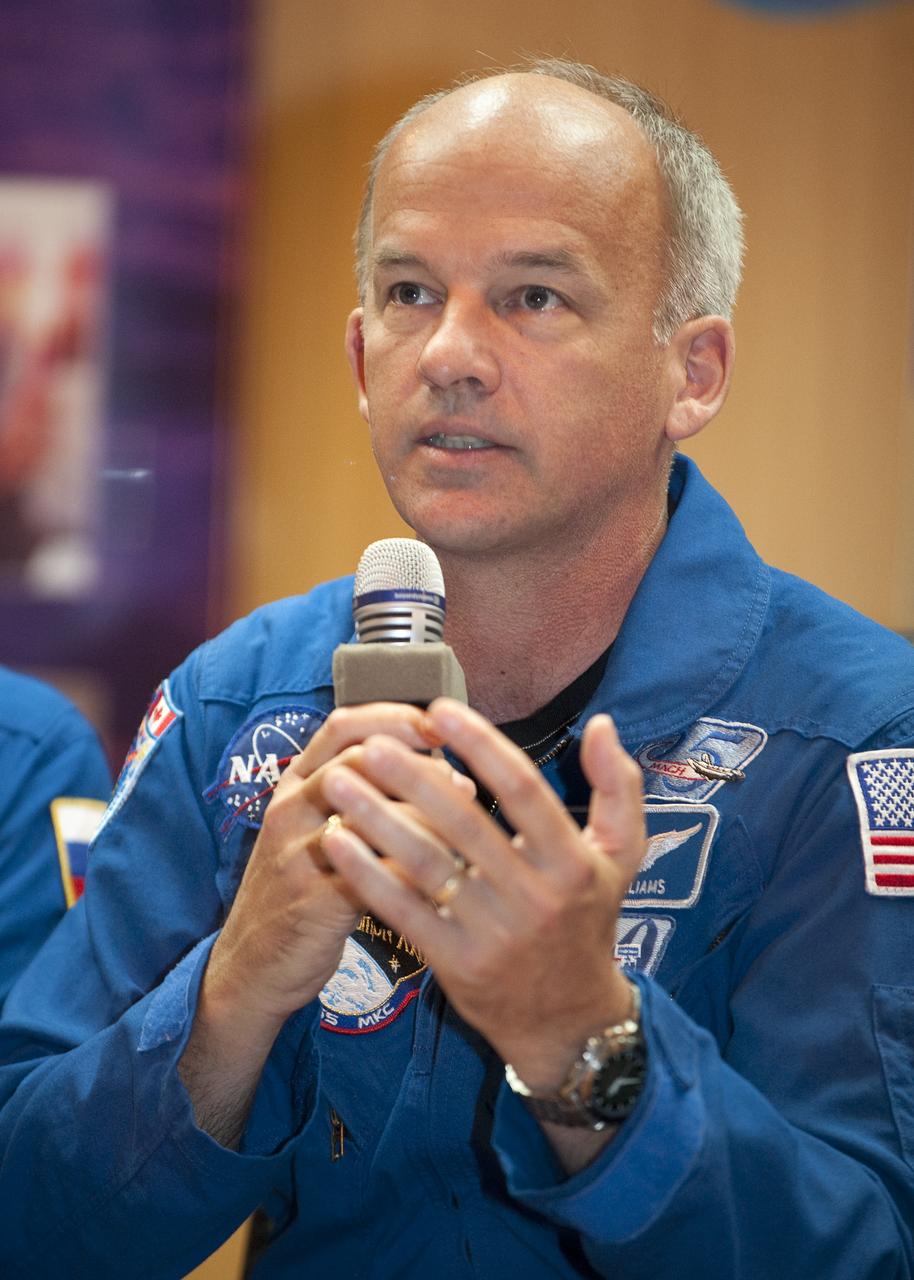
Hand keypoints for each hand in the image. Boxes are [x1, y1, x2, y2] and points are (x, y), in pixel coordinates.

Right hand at [201, 703, 453, 1037]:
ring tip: (463, 827)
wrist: (252, 964)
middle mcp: (290, 809)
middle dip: (419, 766)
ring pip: (367, 815)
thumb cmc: (305, 888)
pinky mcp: (311, 900)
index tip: (443, 726)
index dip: (395, 717)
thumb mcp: (319, 830)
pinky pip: (373, 875)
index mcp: (295, 783)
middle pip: (358, 761)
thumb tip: (448, 772)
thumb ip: (366, 796)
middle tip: (463, 783)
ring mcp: (296, 854)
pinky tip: (447, 875)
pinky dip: (415, 871)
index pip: (342, 726)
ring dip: (425, 816)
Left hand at [319, 698, 645, 1089]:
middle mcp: (534, 896)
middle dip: (414, 777)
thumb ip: (619, 787)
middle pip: (464, 823)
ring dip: (377, 819)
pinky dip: (367, 874)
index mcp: (572, 861)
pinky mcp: (456, 963)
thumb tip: (602, 724)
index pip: (522, 789)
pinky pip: (403, 910)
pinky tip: (337, 841)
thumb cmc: (588, 920)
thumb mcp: (622, 857)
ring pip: (426, 864)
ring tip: (338, 782)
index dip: (480, 744)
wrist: (569, 1020)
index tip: (440, 709)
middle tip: (372, 742)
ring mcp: (493, 933)